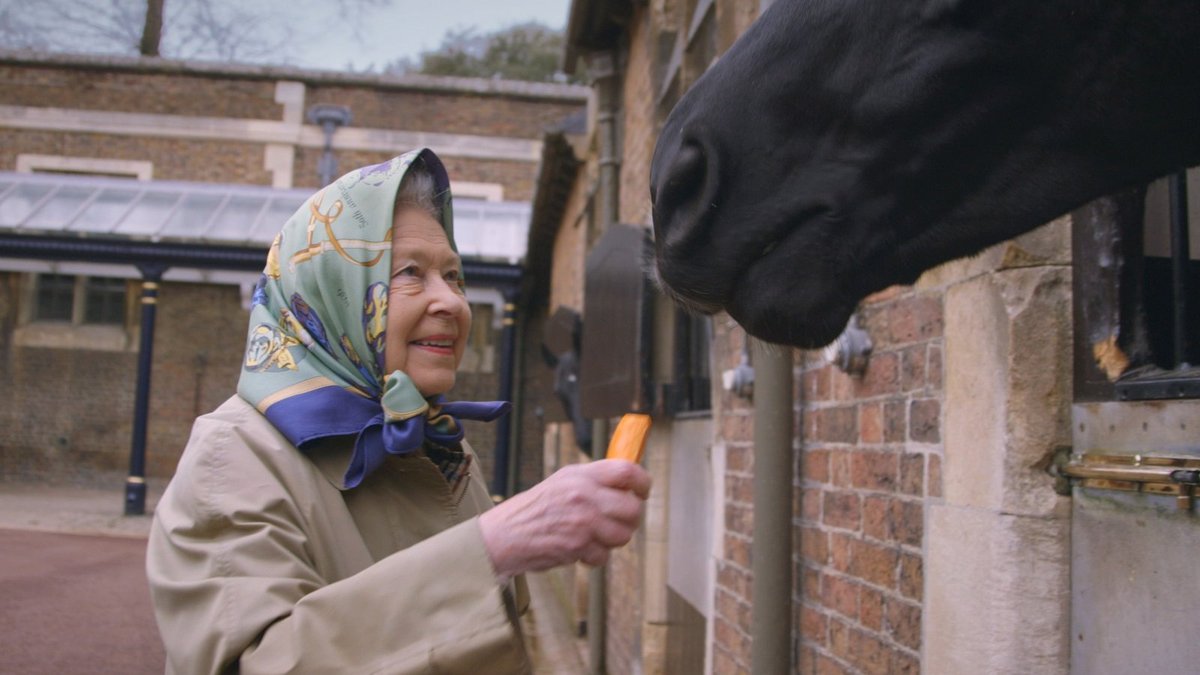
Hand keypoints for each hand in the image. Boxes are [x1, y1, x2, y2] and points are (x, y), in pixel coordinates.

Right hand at [479, 460, 651, 581]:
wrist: (507, 533)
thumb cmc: (539, 507)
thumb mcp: (565, 480)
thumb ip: (596, 480)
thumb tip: (629, 483)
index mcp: (583, 475)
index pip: (627, 471)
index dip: (642, 482)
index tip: (642, 491)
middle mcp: (585, 496)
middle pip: (633, 509)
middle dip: (630, 519)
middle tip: (618, 521)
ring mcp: (583, 522)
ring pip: (623, 535)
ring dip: (612, 539)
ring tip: (594, 535)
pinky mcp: (578, 546)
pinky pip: (604, 555)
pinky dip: (595, 556)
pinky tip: (580, 547)